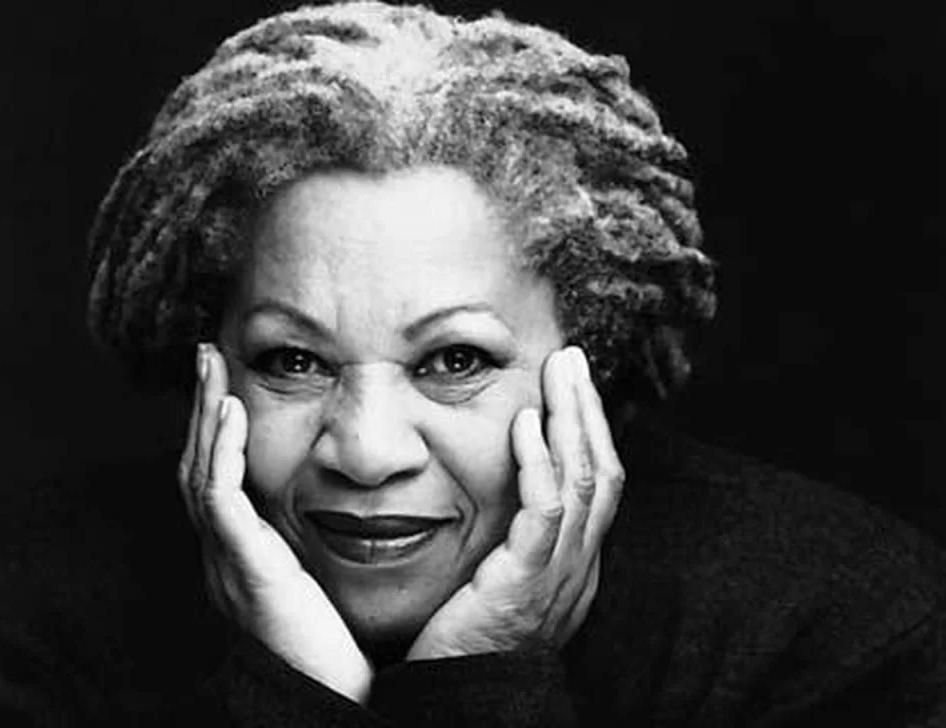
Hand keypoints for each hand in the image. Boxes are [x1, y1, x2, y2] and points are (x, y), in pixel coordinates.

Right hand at [177, 343, 372, 702]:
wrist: (327, 703)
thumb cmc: (334, 653)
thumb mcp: (319, 587)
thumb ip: (318, 549)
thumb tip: (349, 511)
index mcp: (242, 557)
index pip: (219, 480)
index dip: (219, 432)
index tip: (230, 385)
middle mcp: (224, 555)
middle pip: (199, 465)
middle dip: (203, 409)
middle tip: (207, 357)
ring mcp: (227, 561)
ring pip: (201, 472)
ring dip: (206, 414)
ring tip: (212, 364)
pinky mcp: (244, 568)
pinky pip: (221, 499)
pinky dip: (223, 452)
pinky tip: (231, 412)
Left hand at [407, 346, 623, 659]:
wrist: (460, 703)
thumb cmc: (469, 640)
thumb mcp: (503, 581)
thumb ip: (514, 539)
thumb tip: (503, 489)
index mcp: (576, 565)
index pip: (599, 485)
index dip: (590, 431)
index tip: (573, 388)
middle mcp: (579, 567)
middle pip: (602, 471)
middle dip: (589, 410)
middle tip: (572, 359)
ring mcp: (558, 576)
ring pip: (584, 481)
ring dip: (573, 418)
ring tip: (559, 370)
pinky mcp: (524, 583)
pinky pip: (544, 512)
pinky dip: (539, 462)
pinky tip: (526, 423)